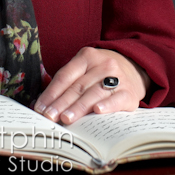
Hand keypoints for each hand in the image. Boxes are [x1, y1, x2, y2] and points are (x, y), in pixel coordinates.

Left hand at [34, 47, 149, 124]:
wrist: (135, 68)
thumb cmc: (102, 73)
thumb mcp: (85, 68)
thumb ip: (66, 83)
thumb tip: (42, 104)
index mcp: (87, 56)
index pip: (65, 75)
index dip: (51, 93)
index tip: (40, 108)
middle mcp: (102, 64)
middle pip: (78, 86)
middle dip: (61, 103)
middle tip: (49, 117)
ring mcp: (117, 77)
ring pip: (94, 93)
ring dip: (79, 107)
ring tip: (66, 118)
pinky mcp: (129, 92)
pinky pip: (117, 99)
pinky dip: (107, 105)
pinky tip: (98, 111)